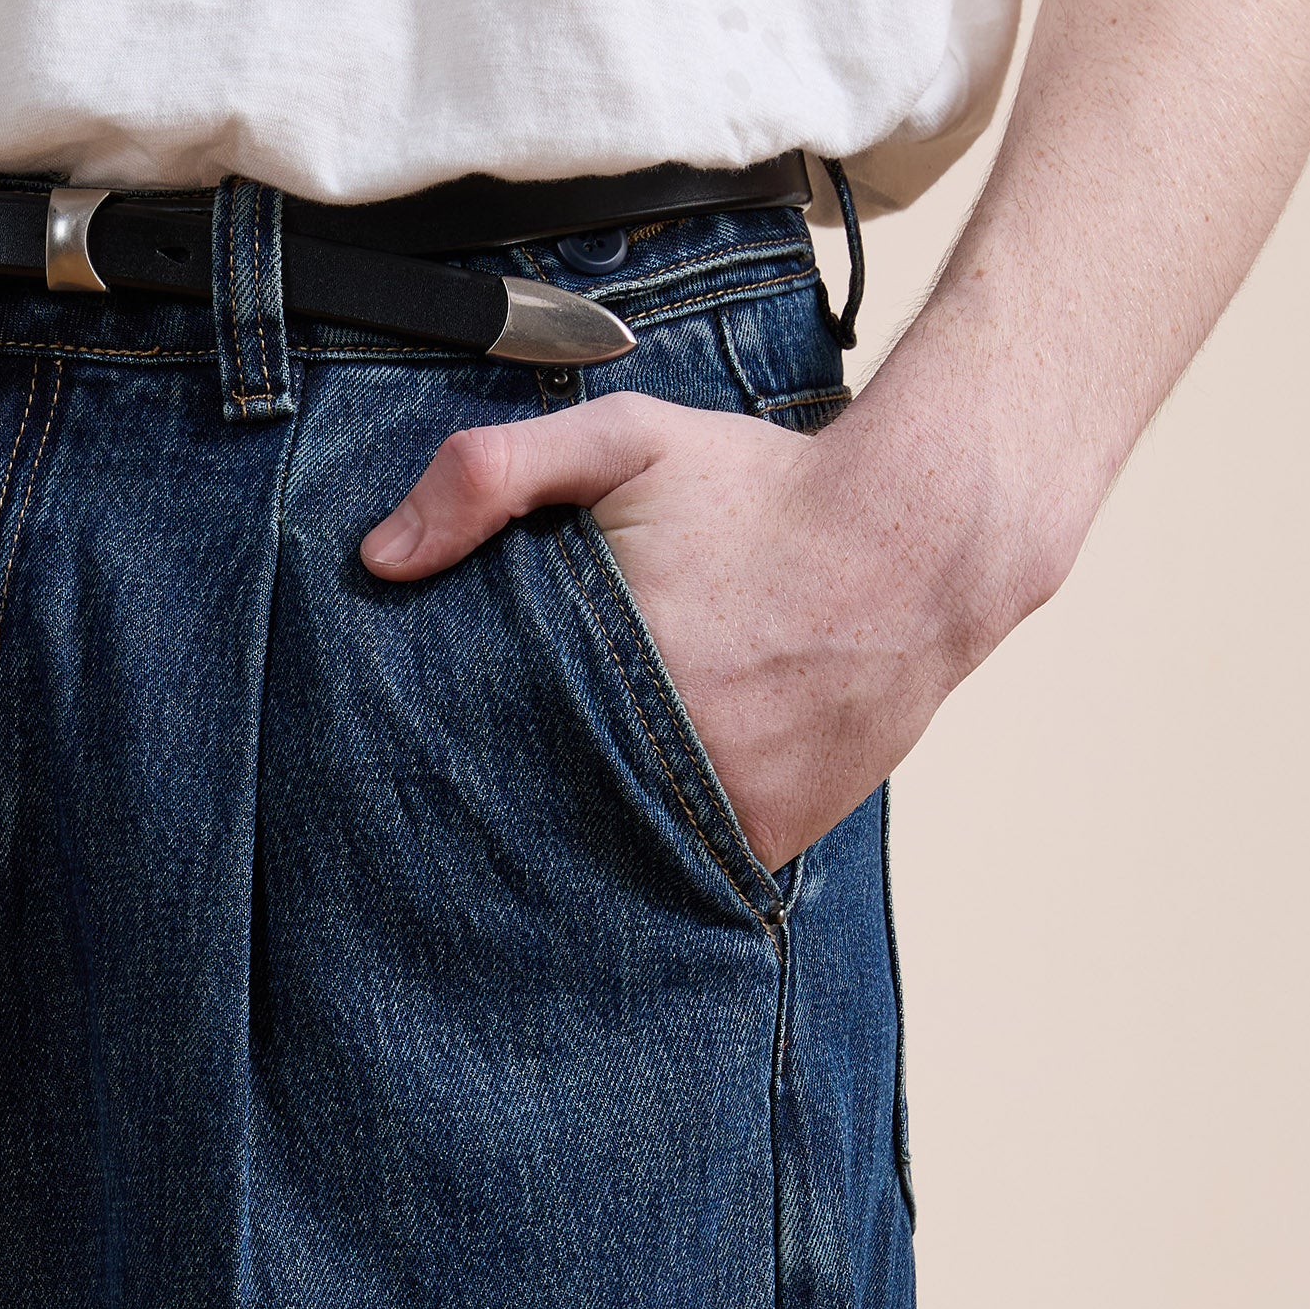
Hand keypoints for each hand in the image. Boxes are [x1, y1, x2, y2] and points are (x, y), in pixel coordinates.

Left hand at [360, 395, 985, 872]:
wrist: (929, 540)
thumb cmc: (767, 489)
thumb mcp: (625, 441)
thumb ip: (492, 474)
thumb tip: (380, 558)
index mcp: (613, 670)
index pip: (478, 750)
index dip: (438, 756)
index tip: (403, 763)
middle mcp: (669, 759)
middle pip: (533, 815)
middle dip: (491, 808)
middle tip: (443, 810)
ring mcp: (723, 812)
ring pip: (603, 854)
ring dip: (566, 837)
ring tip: (531, 816)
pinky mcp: (768, 839)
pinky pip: (676, 868)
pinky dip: (645, 850)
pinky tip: (617, 815)